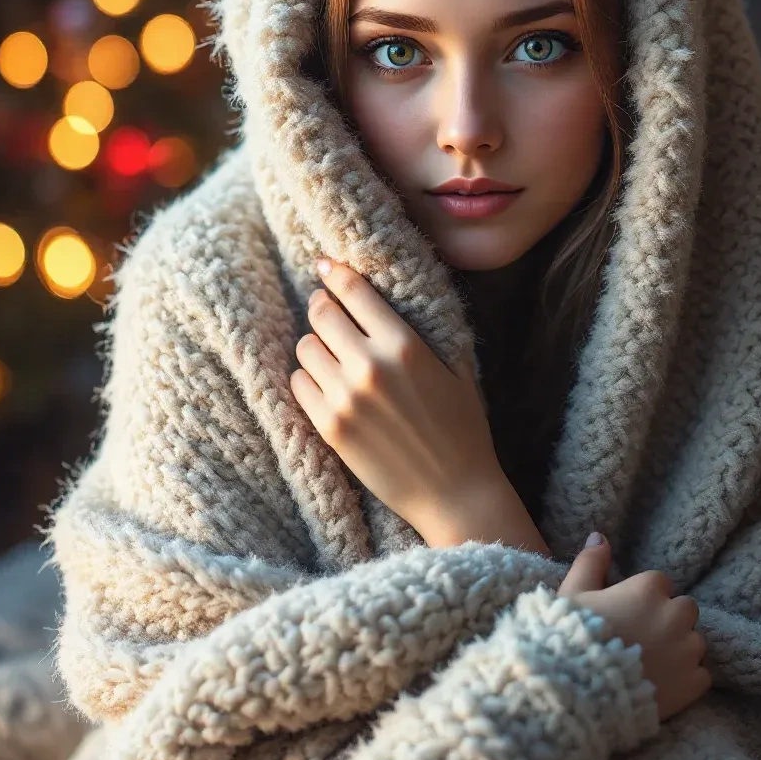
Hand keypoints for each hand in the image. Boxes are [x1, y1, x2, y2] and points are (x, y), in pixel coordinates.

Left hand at [288, 260, 502, 533]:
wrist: (454, 493)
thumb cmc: (462, 429)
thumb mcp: (454, 369)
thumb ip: (422, 330)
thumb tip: (387, 297)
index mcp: (405, 346)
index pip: (353, 292)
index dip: (335, 274)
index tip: (326, 267)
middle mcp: (370, 367)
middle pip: (320, 314)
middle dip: (323, 308)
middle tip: (329, 312)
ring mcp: (345, 398)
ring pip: (305, 347)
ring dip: (317, 347)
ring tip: (334, 358)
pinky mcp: (329, 428)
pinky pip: (298, 384)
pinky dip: (308, 380)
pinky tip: (328, 387)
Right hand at [557, 533, 710, 720]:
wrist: (577, 693)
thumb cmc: (571, 639)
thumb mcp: (572, 594)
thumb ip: (590, 563)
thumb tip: (599, 537)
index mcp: (648, 589)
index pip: (660, 584)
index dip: (643, 600)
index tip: (627, 616)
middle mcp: (674, 615)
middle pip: (685, 609)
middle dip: (669, 620)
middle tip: (642, 640)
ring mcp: (687, 650)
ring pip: (695, 642)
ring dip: (680, 650)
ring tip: (653, 666)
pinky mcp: (693, 683)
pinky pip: (701, 676)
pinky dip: (687, 680)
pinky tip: (663, 686)